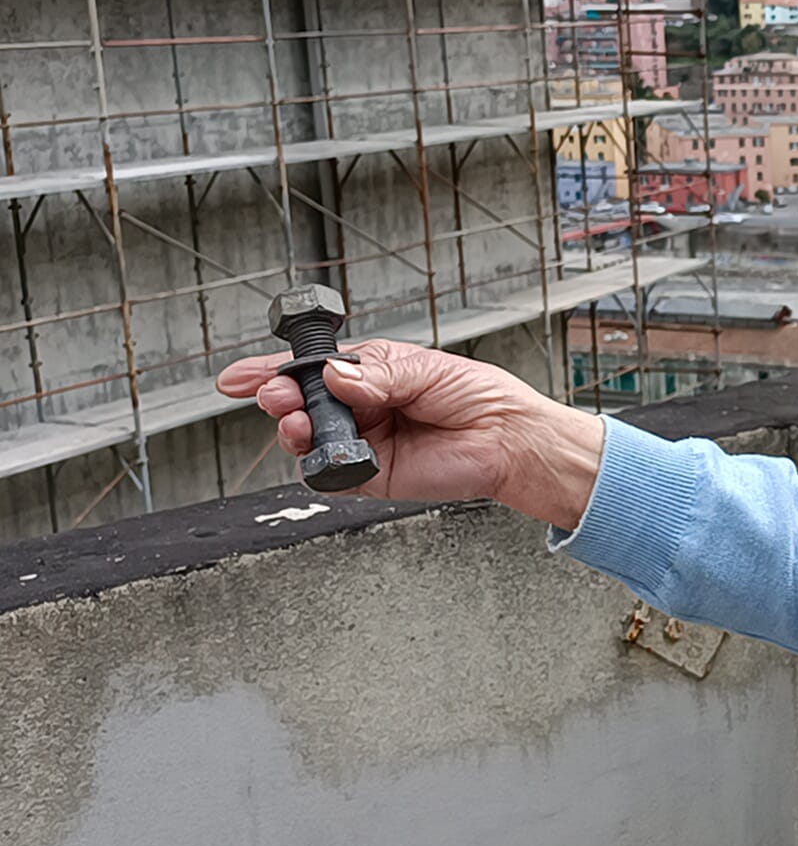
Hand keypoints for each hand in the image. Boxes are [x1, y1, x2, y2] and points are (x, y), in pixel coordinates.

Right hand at [216, 340, 604, 529]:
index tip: (239, 376)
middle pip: (302, 404)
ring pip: (308, 439)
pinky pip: (330, 474)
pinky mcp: (372, 475)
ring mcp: (364, 442)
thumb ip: (376, 375)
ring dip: (292, 429)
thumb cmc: (478, 396)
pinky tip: (322, 450)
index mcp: (371, 373)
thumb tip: (334, 376)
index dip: (272, 371)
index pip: (313, 369)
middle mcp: (362, 407)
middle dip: (279, 398)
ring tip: (296, 421)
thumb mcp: (425, 369)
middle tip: (275, 396)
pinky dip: (319, 464)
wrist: (510, 438)